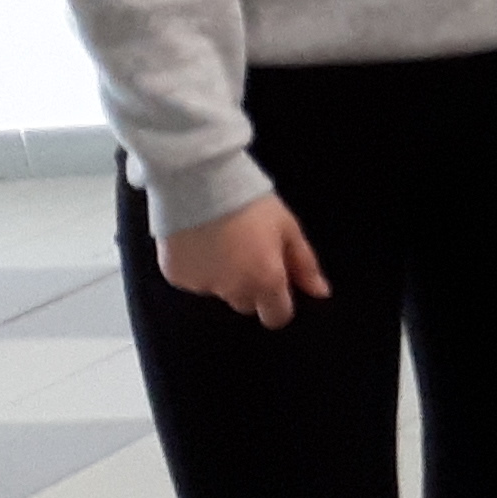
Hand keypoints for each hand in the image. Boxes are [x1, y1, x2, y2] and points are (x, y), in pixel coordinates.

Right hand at [164, 194, 326, 327]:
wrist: (199, 180)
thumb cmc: (251, 202)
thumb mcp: (287, 228)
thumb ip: (305, 265)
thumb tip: (321, 292)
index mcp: (265, 281)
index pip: (276, 317)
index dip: (279, 304)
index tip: (277, 284)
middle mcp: (233, 290)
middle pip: (246, 303)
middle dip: (250, 286)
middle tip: (248, 252)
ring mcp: (201, 285)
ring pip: (218, 292)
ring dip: (223, 277)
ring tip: (221, 241)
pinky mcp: (175, 276)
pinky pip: (192, 280)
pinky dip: (198, 268)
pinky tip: (199, 241)